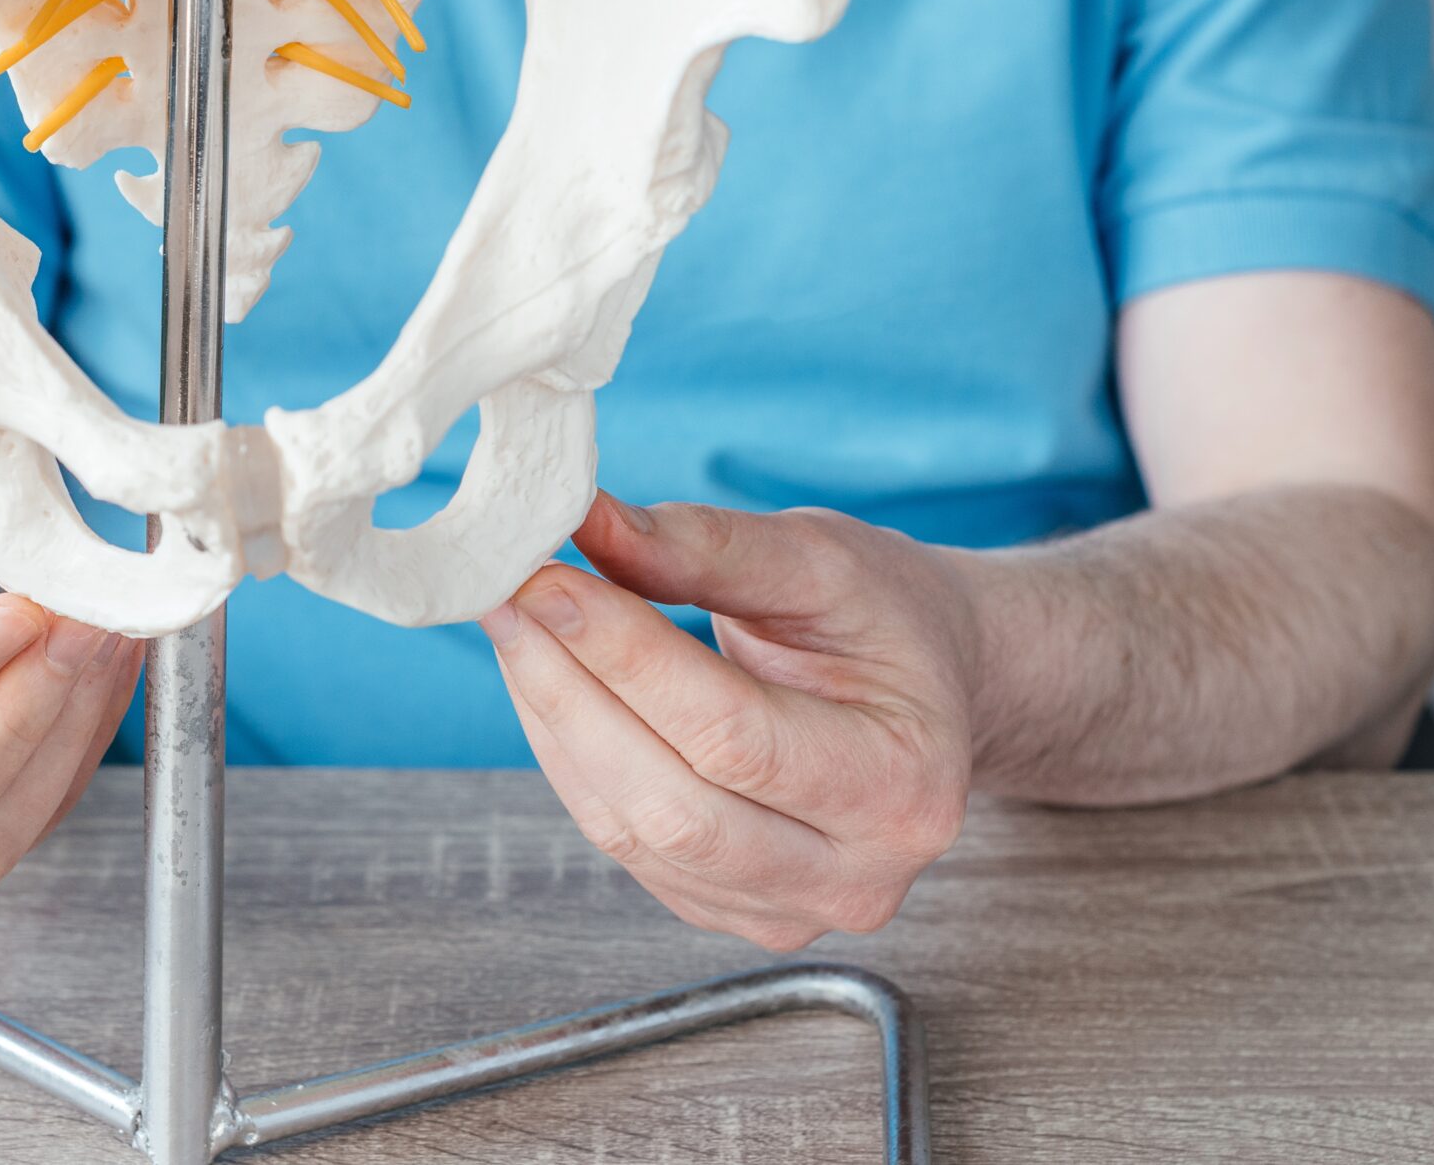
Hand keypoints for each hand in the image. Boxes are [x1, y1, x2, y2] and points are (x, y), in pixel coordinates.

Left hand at [482, 494, 974, 951]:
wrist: (923, 689)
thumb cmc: (884, 618)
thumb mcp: (822, 560)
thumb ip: (710, 546)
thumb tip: (589, 523)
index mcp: (905, 785)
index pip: (735, 735)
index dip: (628, 658)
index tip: (549, 578)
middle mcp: (856, 875)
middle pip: (674, 804)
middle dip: (573, 694)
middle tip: (510, 598)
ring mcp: (787, 909)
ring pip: (632, 831)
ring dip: (555, 721)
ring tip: (516, 624)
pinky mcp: (726, 909)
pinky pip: (621, 840)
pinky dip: (571, 755)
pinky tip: (549, 680)